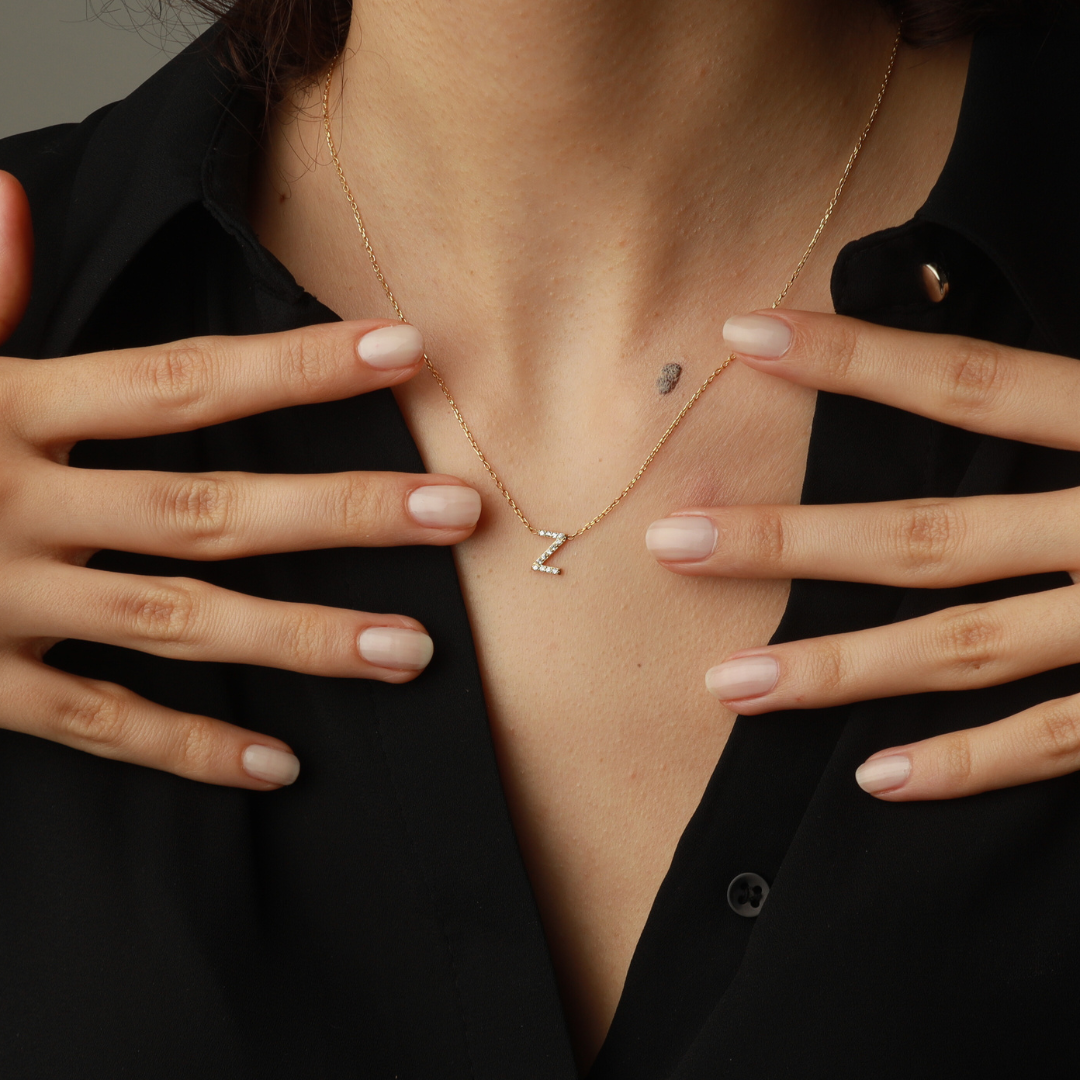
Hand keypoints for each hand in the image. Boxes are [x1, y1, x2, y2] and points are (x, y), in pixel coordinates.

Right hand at [0, 171, 480, 789]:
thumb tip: (8, 196)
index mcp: (8, 412)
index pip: (182, 382)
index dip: (296, 367)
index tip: (404, 352)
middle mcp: (16, 507)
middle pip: (211, 509)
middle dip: (341, 512)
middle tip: (457, 513)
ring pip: (179, 624)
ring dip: (301, 640)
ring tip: (411, 651)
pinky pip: (97, 726)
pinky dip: (186, 749)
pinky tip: (279, 766)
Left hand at [647, 307, 1079, 801]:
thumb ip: (1079, 406)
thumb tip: (997, 384)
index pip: (977, 384)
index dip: (859, 359)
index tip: (746, 337)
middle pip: (933, 533)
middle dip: (792, 540)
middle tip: (669, 539)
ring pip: (974, 651)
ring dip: (841, 669)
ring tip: (726, 683)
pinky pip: (1069, 746)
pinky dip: (976, 765)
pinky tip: (877, 779)